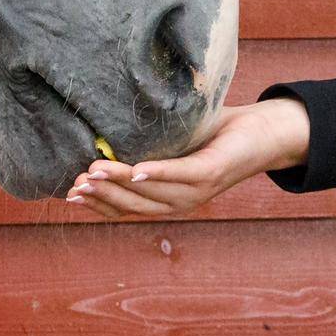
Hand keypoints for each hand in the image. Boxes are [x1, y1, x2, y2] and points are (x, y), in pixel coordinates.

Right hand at [65, 98, 310, 219]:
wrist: (265, 133)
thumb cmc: (216, 133)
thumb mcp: (175, 140)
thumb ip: (147, 142)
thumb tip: (107, 126)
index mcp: (170, 197)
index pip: (128, 209)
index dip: (99, 205)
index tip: (71, 194)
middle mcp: (183, 201)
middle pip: (135, 205)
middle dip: (102, 196)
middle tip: (74, 184)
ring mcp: (198, 190)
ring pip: (152, 192)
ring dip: (120, 183)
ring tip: (93, 172)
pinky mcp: (212, 172)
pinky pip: (179, 175)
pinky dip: (156, 173)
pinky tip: (135, 169)